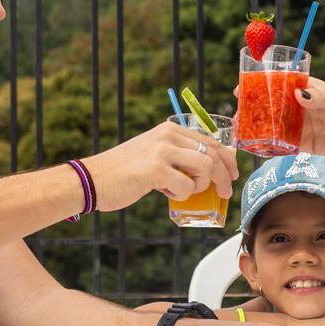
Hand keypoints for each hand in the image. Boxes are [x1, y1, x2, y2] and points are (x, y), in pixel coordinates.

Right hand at [82, 121, 237, 211]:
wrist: (92, 179)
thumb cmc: (123, 172)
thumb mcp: (153, 154)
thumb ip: (177, 156)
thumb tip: (209, 169)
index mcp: (169, 130)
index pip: (210, 141)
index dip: (227, 159)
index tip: (232, 174)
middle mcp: (168, 136)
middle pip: (213, 154)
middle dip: (224, 176)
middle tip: (224, 193)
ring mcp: (161, 151)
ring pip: (205, 167)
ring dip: (201, 186)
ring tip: (183, 191)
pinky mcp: (154, 169)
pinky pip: (186, 186)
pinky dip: (181, 195)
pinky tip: (165, 193)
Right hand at [232, 77, 324, 158]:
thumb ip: (321, 97)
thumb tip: (300, 95)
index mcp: (306, 91)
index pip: (279, 85)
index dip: (260, 86)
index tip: (242, 88)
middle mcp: (299, 108)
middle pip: (271, 107)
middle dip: (252, 110)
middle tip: (236, 115)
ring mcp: (300, 127)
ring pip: (274, 127)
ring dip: (257, 130)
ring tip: (240, 133)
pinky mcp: (304, 145)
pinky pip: (284, 147)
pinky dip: (271, 148)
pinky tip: (256, 150)